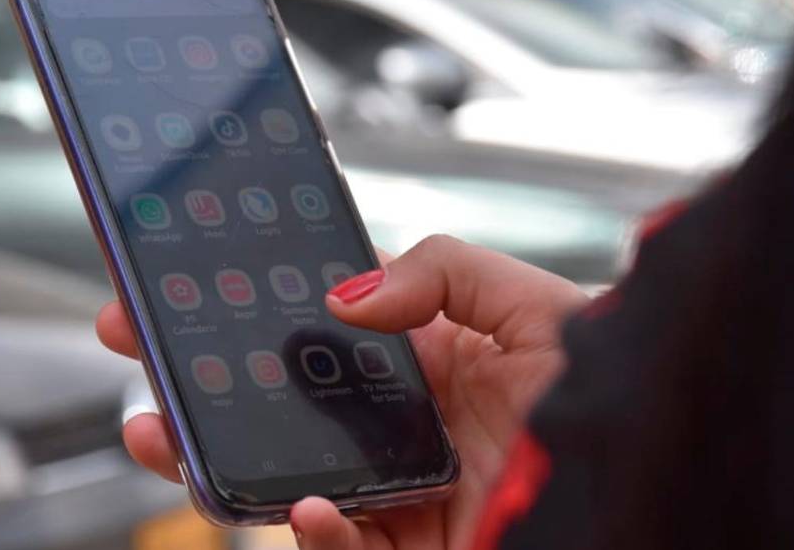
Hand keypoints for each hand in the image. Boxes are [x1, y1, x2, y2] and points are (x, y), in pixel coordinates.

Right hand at [96, 235, 586, 548]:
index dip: (243, 303)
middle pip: (272, 402)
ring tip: (164, 432)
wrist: (658, 484)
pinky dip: (310, 532)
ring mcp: (393, 491)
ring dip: (212, 457)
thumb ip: (442, 271)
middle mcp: (395, 425)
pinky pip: (335, 549)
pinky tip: (312, 506)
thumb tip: (346, 295)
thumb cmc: (614, 393)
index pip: (307, 326)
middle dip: (195, 376)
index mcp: (418, 357)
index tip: (184, 281)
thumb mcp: (534, 303)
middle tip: (135, 343)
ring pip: (279, 477)